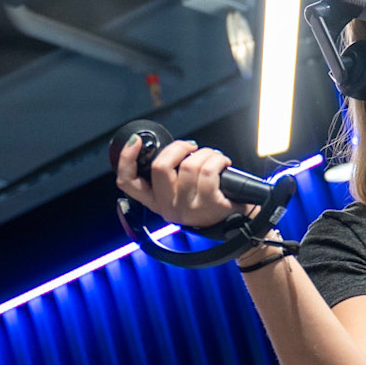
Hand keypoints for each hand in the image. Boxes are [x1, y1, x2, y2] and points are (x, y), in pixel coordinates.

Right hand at [115, 134, 236, 229]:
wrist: (238, 222)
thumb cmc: (210, 201)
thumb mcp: (182, 193)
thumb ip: (170, 176)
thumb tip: (173, 149)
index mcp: (156, 201)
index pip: (128, 182)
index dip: (126, 158)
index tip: (136, 141)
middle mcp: (168, 207)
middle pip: (160, 166)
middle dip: (178, 147)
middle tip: (192, 147)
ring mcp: (188, 208)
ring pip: (188, 165)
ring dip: (205, 153)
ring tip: (214, 158)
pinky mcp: (209, 205)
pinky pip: (208, 171)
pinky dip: (218, 160)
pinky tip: (223, 163)